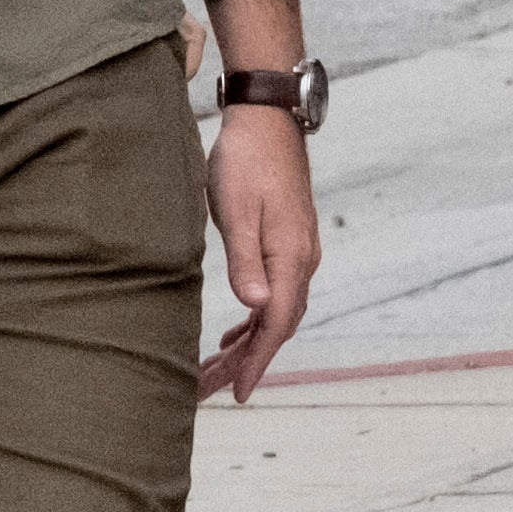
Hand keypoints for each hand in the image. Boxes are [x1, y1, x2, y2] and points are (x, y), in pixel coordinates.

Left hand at [199, 104, 320, 401]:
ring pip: (276, 312)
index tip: (238, 392)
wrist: (267, 119)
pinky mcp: (289, 242)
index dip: (256, 362)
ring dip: (248, 344)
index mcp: (291, 257)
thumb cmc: (245, 161)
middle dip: (247, 362)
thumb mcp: (238, 210)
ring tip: (215, 371)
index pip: (276, 324)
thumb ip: (245, 261)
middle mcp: (302, 260)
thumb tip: (256, 307)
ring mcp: (298, 251)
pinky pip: (276, 294)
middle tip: (211, 390)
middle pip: (278, 326)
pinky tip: (233, 333)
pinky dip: (255, 320)